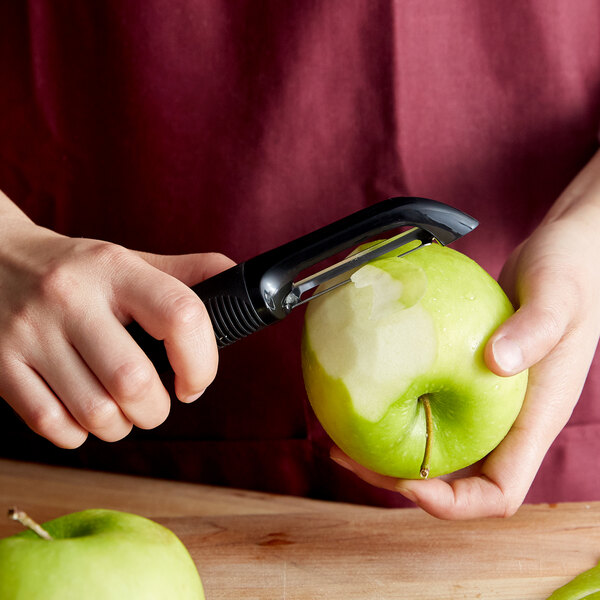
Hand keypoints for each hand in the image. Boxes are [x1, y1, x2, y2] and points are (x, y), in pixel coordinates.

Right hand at [0, 209, 233, 448]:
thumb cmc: (76, 271)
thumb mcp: (128, 262)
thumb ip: (185, 276)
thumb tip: (238, 282)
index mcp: (116, 269)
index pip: (182, 315)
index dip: (202, 362)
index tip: (195, 381)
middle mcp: (71, 298)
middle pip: (135, 382)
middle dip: (156, 409)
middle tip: (154, 402)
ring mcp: (29, 333)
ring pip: (96, 413)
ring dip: (120, 426)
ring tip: (119, 408)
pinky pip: (53, 427)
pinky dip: (79, 433)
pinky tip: (81, 411)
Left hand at [331, 151, 599, 518]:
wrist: (568, 255)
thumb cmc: (573, 275)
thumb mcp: (558, 297)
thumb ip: (535, 329)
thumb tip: (496, 361)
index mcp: (535, 419)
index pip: (499, 492)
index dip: (454, 503)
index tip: (408, 482)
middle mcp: (508, 420)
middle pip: (452, 478)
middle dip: (398, 478)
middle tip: (346, 454)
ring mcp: (486, 401)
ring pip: (433, 443)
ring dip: (386, 447)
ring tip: (340, 433)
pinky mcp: (466, 376)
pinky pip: (426, 402)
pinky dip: (392, 405)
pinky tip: (362, 389)